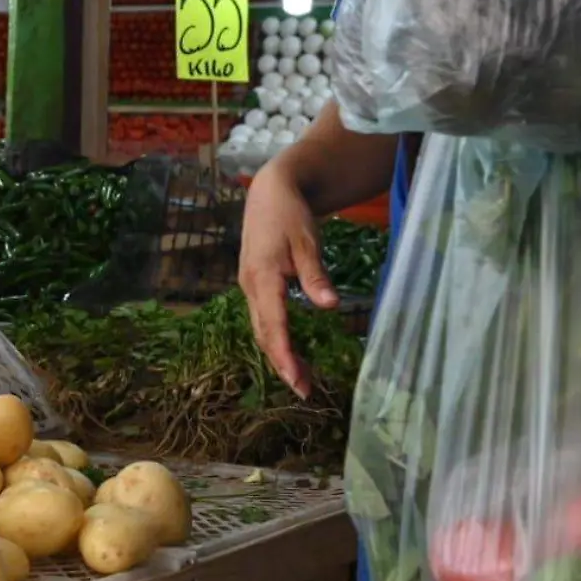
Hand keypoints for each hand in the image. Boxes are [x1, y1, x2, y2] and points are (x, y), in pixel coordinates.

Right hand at [238, 160, 336, 398]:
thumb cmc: (290, 214)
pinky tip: (291, 349)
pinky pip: (263, 317)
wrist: (270, 191)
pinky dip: (276, 338)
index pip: (273, 325)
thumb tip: (331, 306)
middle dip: (282, 363)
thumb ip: (315, 275)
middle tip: (304, 390)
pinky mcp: (254, 283)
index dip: (285, 356)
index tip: (298, 382)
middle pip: (264, 333)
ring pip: (261, 328)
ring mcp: (249, 285)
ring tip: (301, 377)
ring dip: (278, 354)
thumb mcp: (307, 241)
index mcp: (262, 277)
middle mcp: (250, 286)